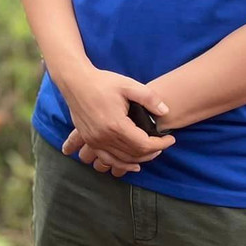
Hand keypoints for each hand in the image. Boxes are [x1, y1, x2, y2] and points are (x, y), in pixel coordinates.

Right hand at [58, 67, 174, 173]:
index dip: (161, 144)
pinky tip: (132, 165)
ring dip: (139, 159)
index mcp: (116, 124)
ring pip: (122, 160)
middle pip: (134, 154)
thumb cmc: (101, 81)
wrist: (75, 81)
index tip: (170, 138)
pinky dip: (121, 165)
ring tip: (151, 152)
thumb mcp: (128, 84)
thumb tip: (165, 111)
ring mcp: (95, 140)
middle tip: (163, 143)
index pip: (144, 144)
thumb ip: (149, 98)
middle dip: (153, 151)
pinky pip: (107, 159)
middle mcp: (104, 137)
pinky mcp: (89, 139)